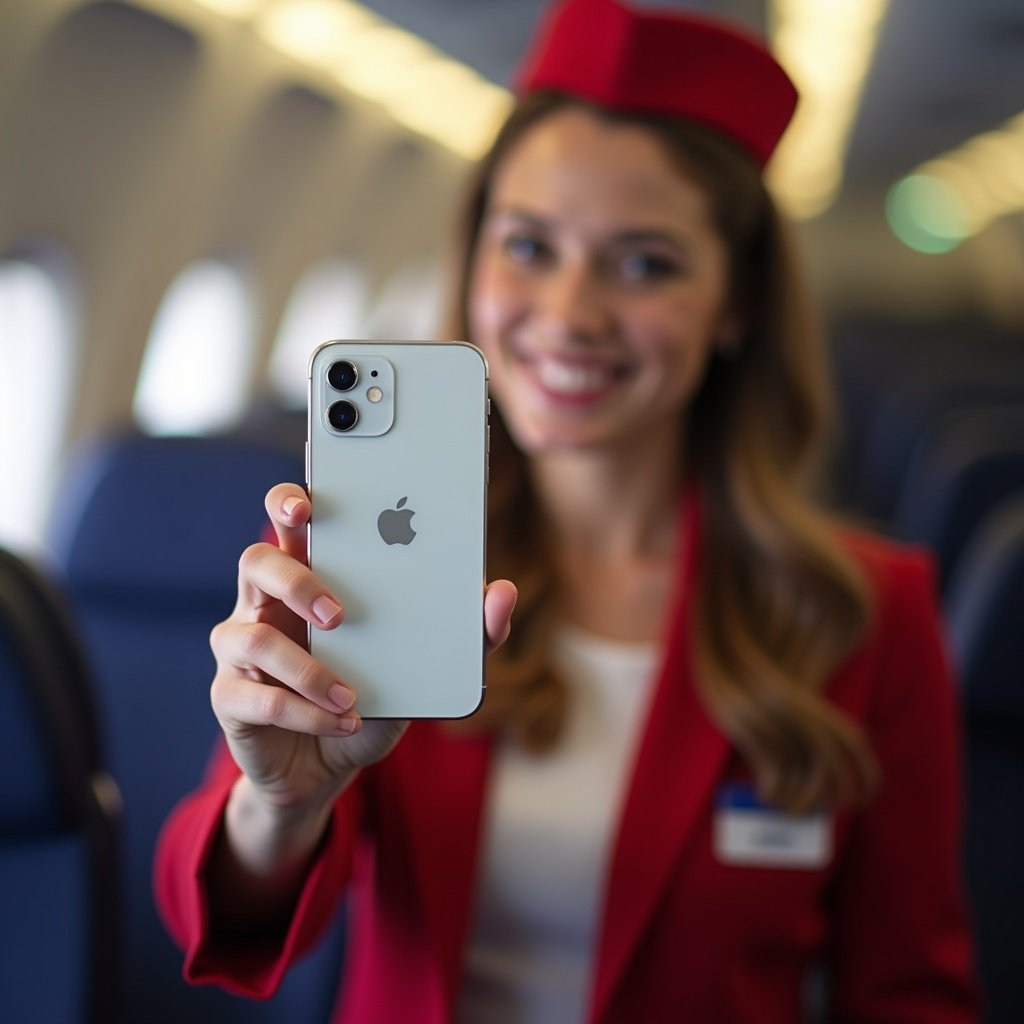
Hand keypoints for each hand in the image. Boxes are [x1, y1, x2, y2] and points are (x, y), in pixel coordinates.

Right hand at [209, 482, 515, 816]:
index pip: (288, 519)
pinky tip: (343, 722)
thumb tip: (503, 592)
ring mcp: (239, 650)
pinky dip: (305, 713)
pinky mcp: (230, 698)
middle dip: (296, 581)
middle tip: (340, 614)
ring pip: (249, 635)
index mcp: (310, 576)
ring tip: (350, 695)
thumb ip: (465, 631)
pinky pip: (257, 698)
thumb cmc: (371, 697)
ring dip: (307, 668)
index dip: (289, 502)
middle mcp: (266, 603)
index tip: (308, 506)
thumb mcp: (423, 666)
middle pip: (256, 562)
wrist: (330, 766)